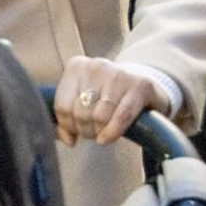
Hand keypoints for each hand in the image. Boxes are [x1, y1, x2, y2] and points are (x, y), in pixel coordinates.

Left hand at [54, 56, 169, 146]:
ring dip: (99, 133)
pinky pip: (121, 117)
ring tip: (101, 133)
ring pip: (100, 117)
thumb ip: (69, 116)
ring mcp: (118, 74)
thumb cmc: (107, 93)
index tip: (75, 132)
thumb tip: (67, 139)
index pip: (62, 105)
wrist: (143, 81)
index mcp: (76, 66)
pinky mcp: (139, 86)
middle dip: (85, 130)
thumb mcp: (84, 97)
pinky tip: (107, 139)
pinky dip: (112, 133)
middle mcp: (96, 66)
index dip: (68, 126)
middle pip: (81, 112)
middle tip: (92, 133)